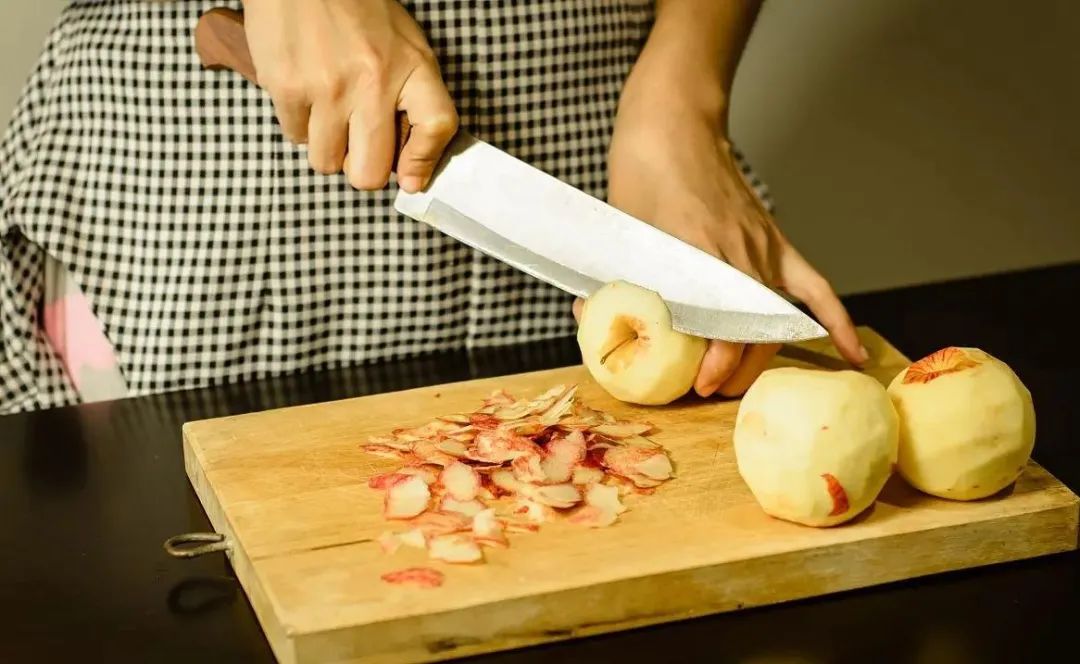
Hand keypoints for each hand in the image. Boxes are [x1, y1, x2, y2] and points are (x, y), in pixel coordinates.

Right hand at [241, 0, 457, 191]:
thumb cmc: (356, 7)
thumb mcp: (404, 43)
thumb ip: (413, 97)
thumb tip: (409, 165)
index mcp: (411, 66)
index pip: (436, 127)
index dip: (422, 162)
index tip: (410, 178)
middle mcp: (373, 83)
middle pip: (369, 172)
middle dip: (362, 167)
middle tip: (357, 142)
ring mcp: (328, 89)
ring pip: (327, 162)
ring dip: (328, 147)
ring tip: (329, 112)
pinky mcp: (287, 88)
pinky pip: (295, 137)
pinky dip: (300, 124)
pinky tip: (306, 92)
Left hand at [575, 97, 865, 398]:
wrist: (674, 124)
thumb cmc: (642, 172)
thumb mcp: (618, 229)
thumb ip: (611, 277)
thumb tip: (590, 318)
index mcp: (700, 253)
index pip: (725, 327)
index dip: (717, 364)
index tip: (698, 384)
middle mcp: (740, 255)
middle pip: (753, 333)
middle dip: (733, 372)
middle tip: (705, 390)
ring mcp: (763, 248)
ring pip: (776, 321)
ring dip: (761, 358)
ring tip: (737, 381)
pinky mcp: (775, 241)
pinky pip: (814, 288)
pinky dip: (835, 321)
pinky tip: (852, 352)